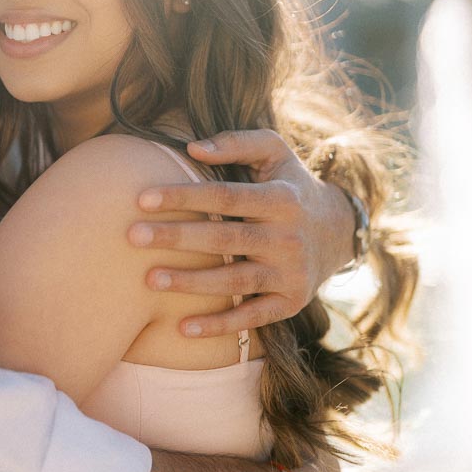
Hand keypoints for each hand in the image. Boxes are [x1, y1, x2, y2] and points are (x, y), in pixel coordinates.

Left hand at [129, 128, 355, 335]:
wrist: (338, 231)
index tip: (141, 198)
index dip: (183, 196)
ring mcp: (291, 273)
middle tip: (133, 237)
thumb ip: (237, 143)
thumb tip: (191, 147)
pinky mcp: (291, 302)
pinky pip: (252, 317)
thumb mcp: (275, 154)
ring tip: (149, 279)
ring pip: (235, 281)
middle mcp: (288, 237)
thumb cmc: (289, 185)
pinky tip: (183, 328)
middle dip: (176, 238)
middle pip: (225, 239)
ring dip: (191, 283)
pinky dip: (219, 326)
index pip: (225, 196)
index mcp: (281, 198)